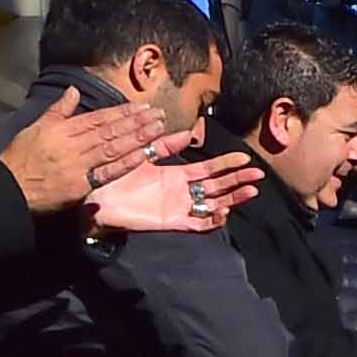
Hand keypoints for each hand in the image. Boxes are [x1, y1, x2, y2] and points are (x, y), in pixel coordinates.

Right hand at [0, 96, 160, 215]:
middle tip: (158, 115)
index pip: (98, 118)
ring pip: (112, 148)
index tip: (142, 107)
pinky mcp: (79, 185)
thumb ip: (58, 109)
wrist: (7, 186)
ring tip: (157, 129)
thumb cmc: (20, 157)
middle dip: (136, 122)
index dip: (122, 112)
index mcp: (64, 129)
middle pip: (110, 131)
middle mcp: (73, 144)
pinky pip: (106, 173)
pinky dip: (124, 164)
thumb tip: (73, 91)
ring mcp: (78, 165)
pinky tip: (141, 155)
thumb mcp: (36, 126)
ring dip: (136, 138)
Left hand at [87, 151, 261, 236]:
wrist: (99, 199)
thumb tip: (188, 132)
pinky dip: (212, 219)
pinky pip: (198, 224)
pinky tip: (224, 210)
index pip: (210, 168)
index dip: (227, 163)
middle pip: (218, 186)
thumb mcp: (143, 155)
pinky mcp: (173, 222)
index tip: (245, 157)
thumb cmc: (117, 177)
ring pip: (213, 204)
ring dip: (233, 198)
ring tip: (251, 191)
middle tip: (258, 175)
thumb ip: (165, 145)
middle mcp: (183, 192)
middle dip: (238, 180)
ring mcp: (180, 208)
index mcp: (177, 175)